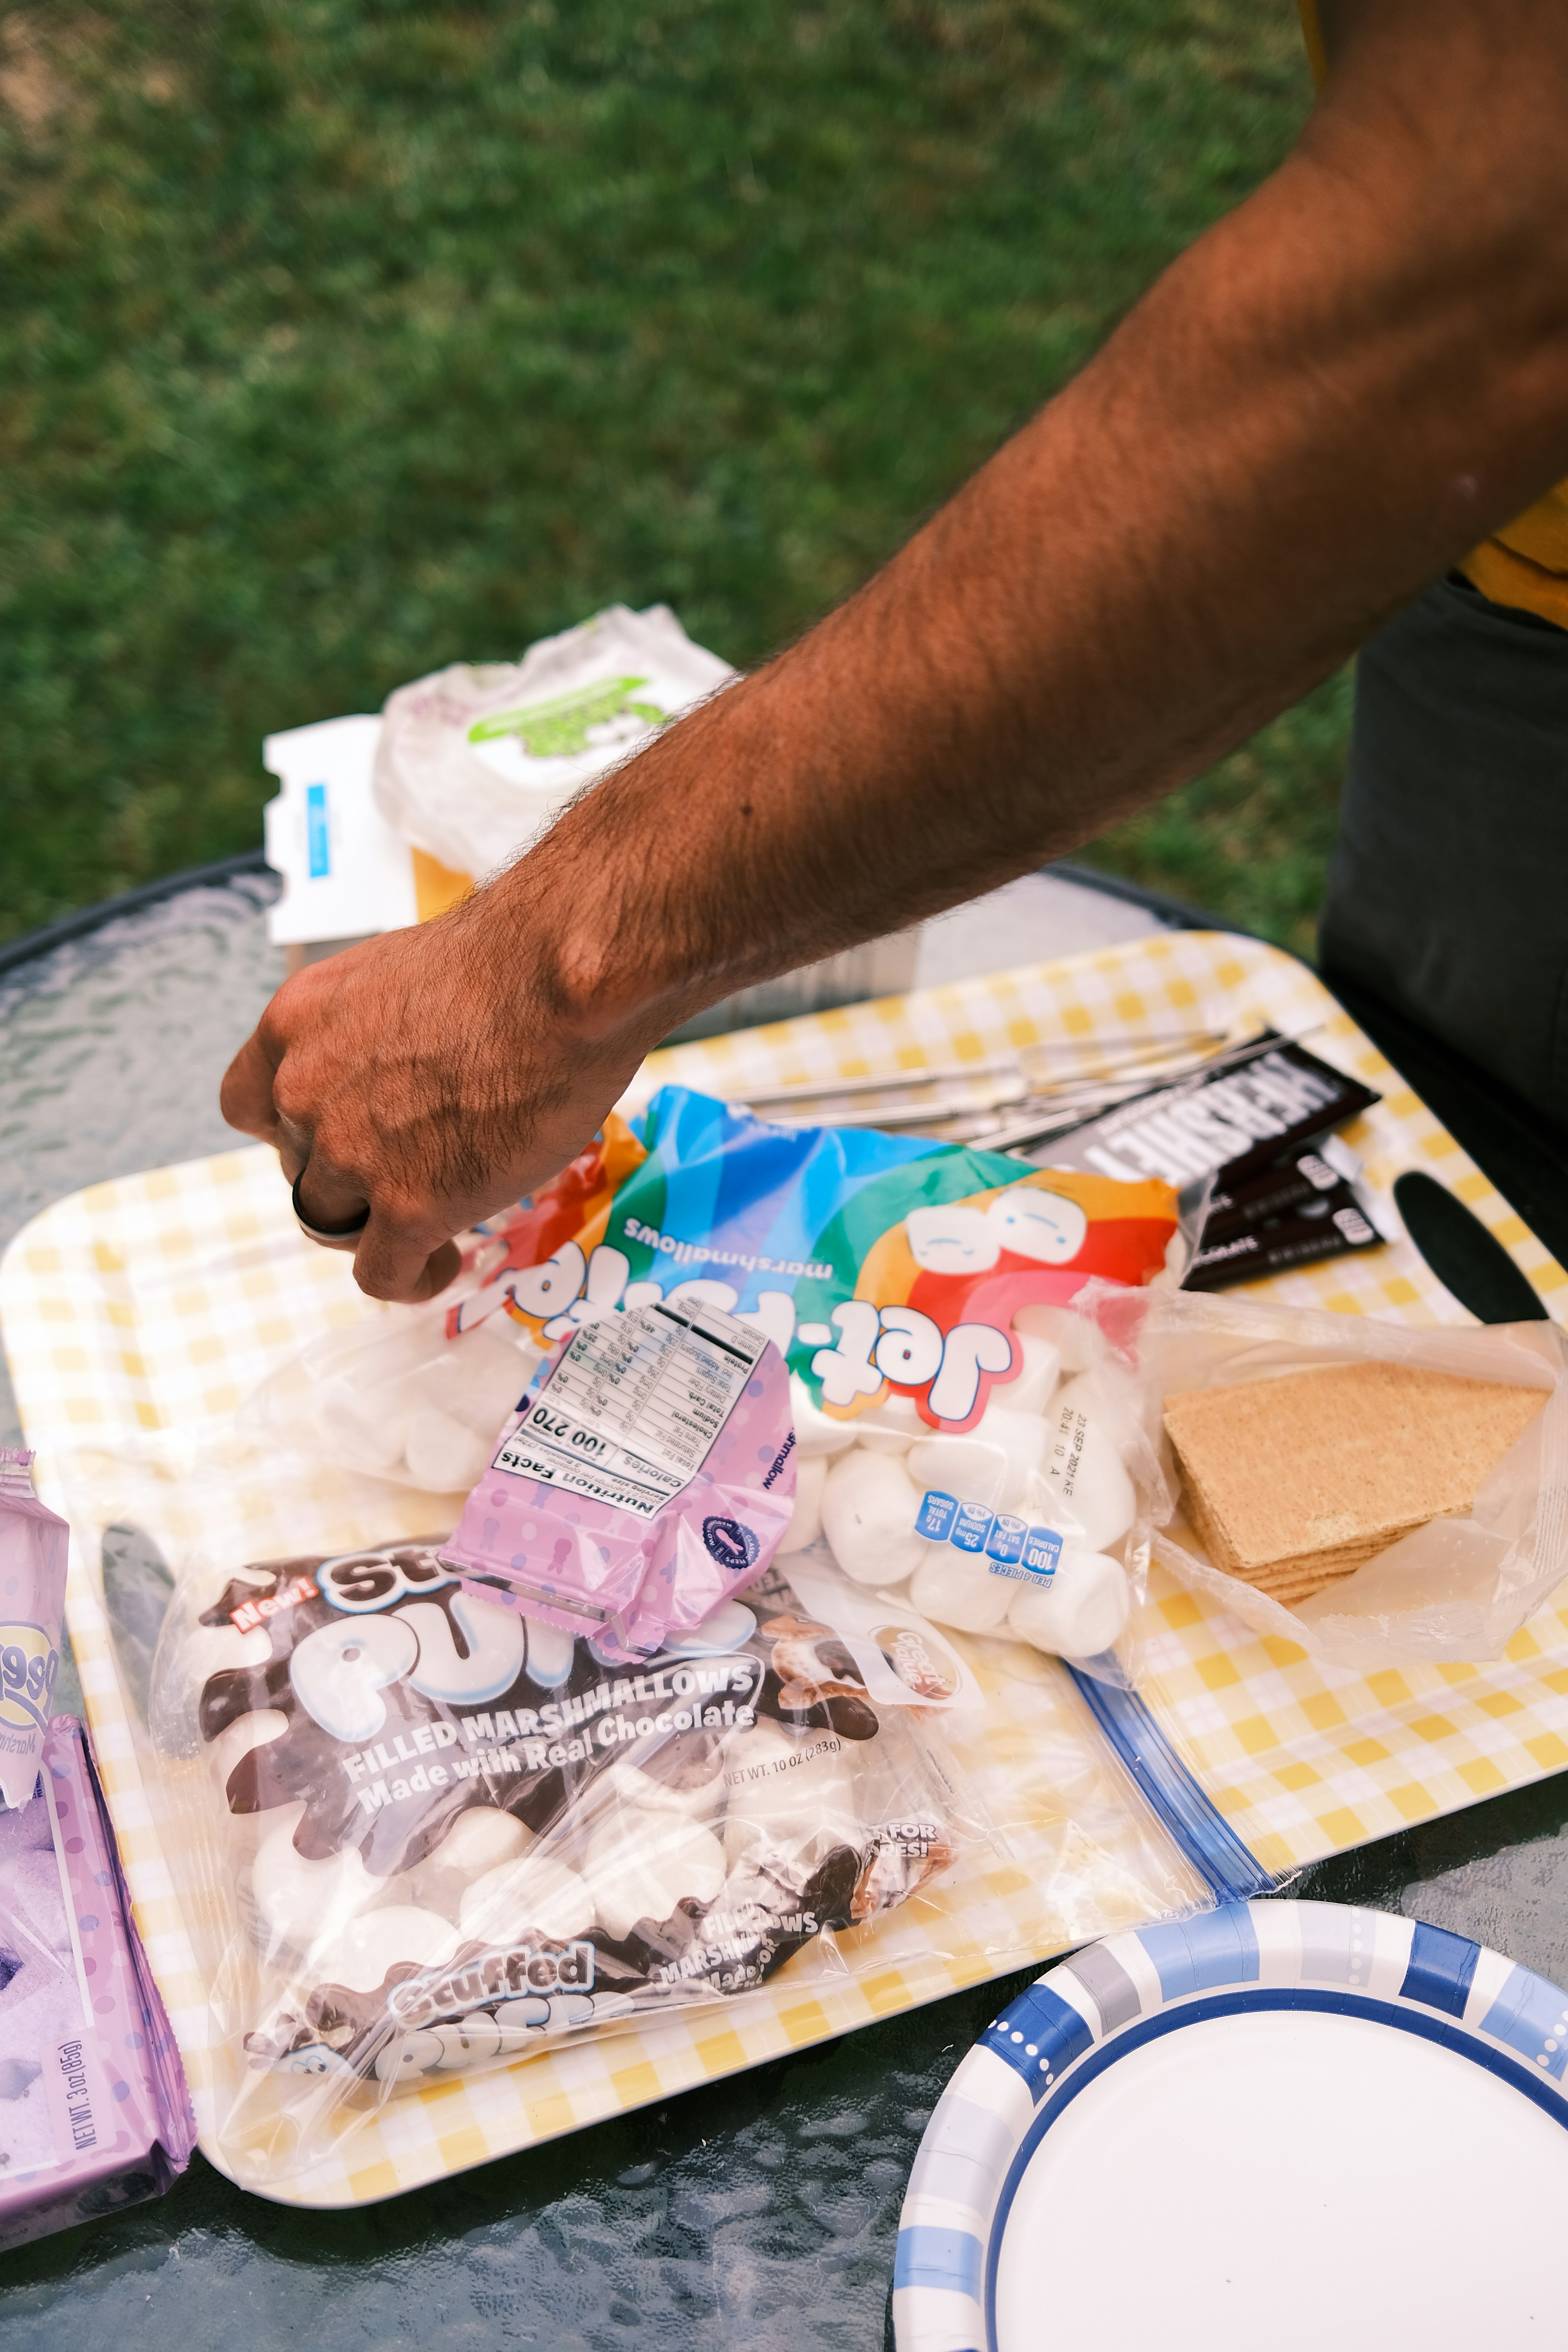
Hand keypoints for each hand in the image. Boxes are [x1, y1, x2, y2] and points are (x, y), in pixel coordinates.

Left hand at [220, 888, 650, 1302]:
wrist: (560, 978)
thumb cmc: (511, 961)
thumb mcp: (402, 976)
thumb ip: (377, 1033)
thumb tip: (406, 1068)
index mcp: (296, 1023)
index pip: (249, 1104)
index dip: (293, 1132)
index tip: (335, 1139)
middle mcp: (304, 1091)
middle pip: (299, 1170)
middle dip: (347, 1180)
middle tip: (408, 1177)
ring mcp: (350, 1153)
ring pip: (331, 1225)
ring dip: (376, 1231)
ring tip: (428, 1228)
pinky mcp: (408, 1206)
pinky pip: (382, 1274)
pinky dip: (411, 1278)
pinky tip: (445, 1263)